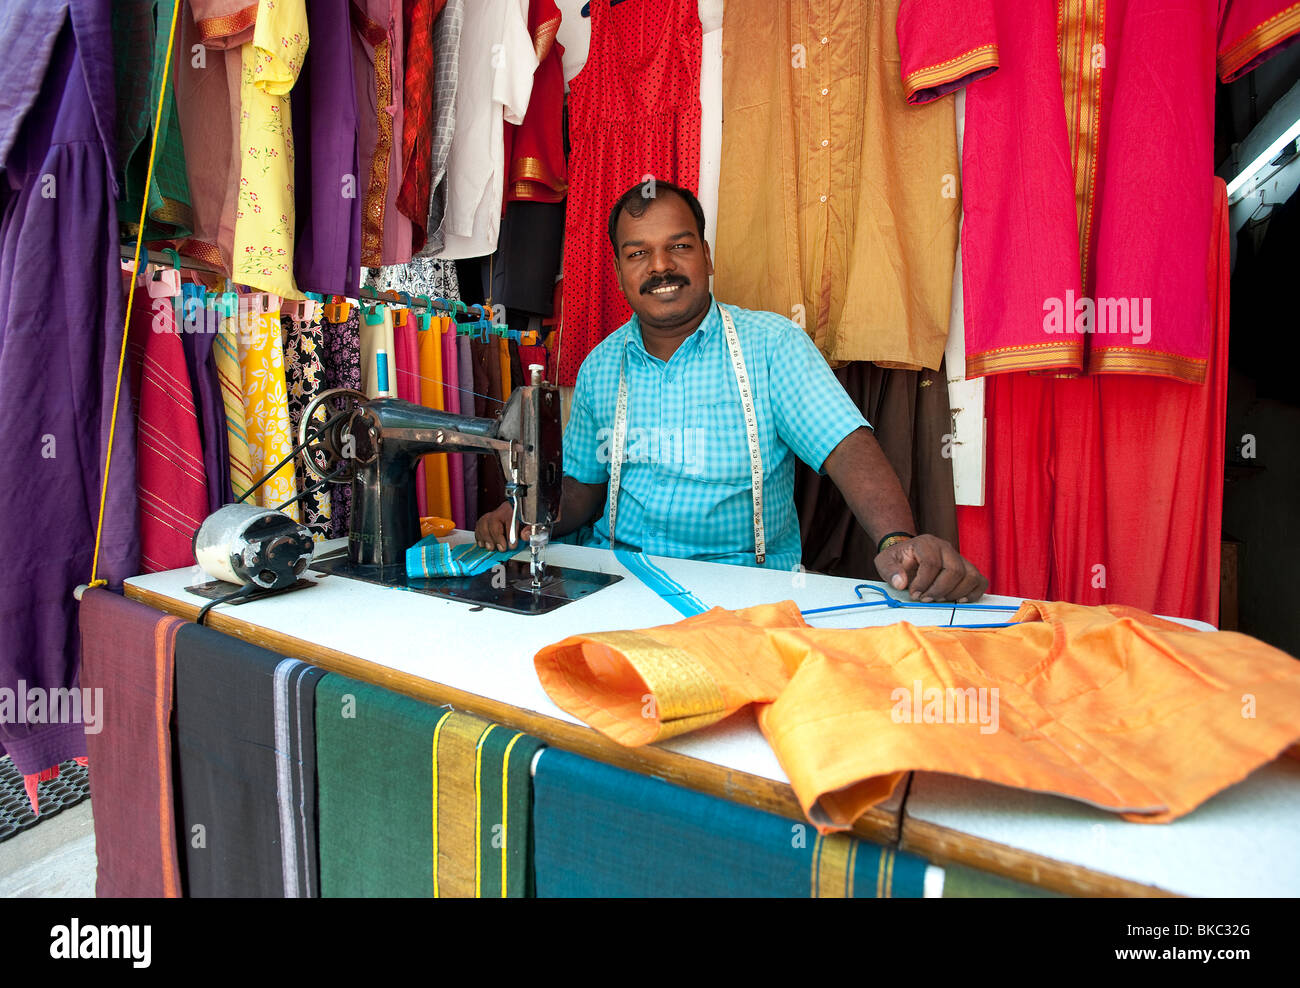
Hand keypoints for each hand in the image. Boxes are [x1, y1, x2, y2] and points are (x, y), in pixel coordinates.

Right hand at [474, 501, 529, 550]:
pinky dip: (479, 537)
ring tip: (491, 547)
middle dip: (496, 537)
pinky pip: (477, 528)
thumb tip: (525, 535)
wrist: (511, 514)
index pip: (510, 521)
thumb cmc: (518, 521)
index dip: (511, 535)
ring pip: (483, 524)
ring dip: (486, 538)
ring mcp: (488, 516)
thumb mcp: (527, 525)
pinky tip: (483, 543)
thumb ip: (528, 530)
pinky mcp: (482, 522)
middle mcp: (498, 512)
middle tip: (501, 548)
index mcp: (511, 511)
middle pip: (493, 522)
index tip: (512, 546)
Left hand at [873, 534, 987, 602]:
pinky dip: (973, 593)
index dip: (923, 582)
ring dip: (955, 593)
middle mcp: (946, 548)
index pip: (932, 563)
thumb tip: (901, 583)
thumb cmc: (898, 559)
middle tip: (926, 600)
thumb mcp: (885, 561)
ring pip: (970, 576)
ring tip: (939, 600)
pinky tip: (959, 601)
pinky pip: (980, 581)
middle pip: (954, 570)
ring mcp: (959, 558)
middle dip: (939, 590)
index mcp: (926, 543)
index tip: (914, 595)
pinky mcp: (967, 569)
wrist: (909, 554)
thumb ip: (890, 571)